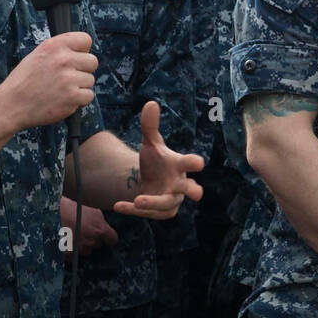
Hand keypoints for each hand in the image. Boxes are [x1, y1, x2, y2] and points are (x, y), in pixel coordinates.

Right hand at [0, 32, 96, 130]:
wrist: (11, 105)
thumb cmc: (24, 81)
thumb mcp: (38, 55)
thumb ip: (60, 50)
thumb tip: (83, 50)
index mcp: (54, 46)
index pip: (85, 39)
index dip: (83, 50)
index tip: (77, 57)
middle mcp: (62, 59)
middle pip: (93, 61)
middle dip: (83, 70)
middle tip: (68, 78)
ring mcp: (68, 79)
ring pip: (90, 80)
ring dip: (79, 87)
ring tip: (61, 90)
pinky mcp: (72, 97)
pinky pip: (89, 96)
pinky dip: (79, 100)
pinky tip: (63, 100)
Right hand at [60, 196, 117, 260]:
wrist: (52, 213)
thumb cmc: (72, 209)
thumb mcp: (93, 212)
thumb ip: (101, 223)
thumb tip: (105, 229)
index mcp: (100, 230)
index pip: (112, 240)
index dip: (109, 238)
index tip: (106, 237)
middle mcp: (92, 241)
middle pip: (97, 245)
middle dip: (92, 240)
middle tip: (83, 231)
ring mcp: (80, 249)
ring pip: (85, 251)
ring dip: (81, 246)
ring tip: (73, 235)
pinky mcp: (68, 255)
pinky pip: (74, 256)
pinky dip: (71, 251)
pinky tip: (66, 241)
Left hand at [111, 101, 205, 219]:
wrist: (149, 181)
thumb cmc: (156, 160)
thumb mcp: (150, 143)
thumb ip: (150, 126)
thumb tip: (150, 103)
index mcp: (179, 165)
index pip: (190, 163)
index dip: (195, 163)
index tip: (199, 163)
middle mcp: (180, 184)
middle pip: (191, 189)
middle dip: (194, 191)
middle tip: (198, 193)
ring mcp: (171, 200)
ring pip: (166, 204)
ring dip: (153, 203)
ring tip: (138, 201)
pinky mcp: (159, 212)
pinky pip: (147, 213)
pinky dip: (132, 210)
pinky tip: (118, 205)